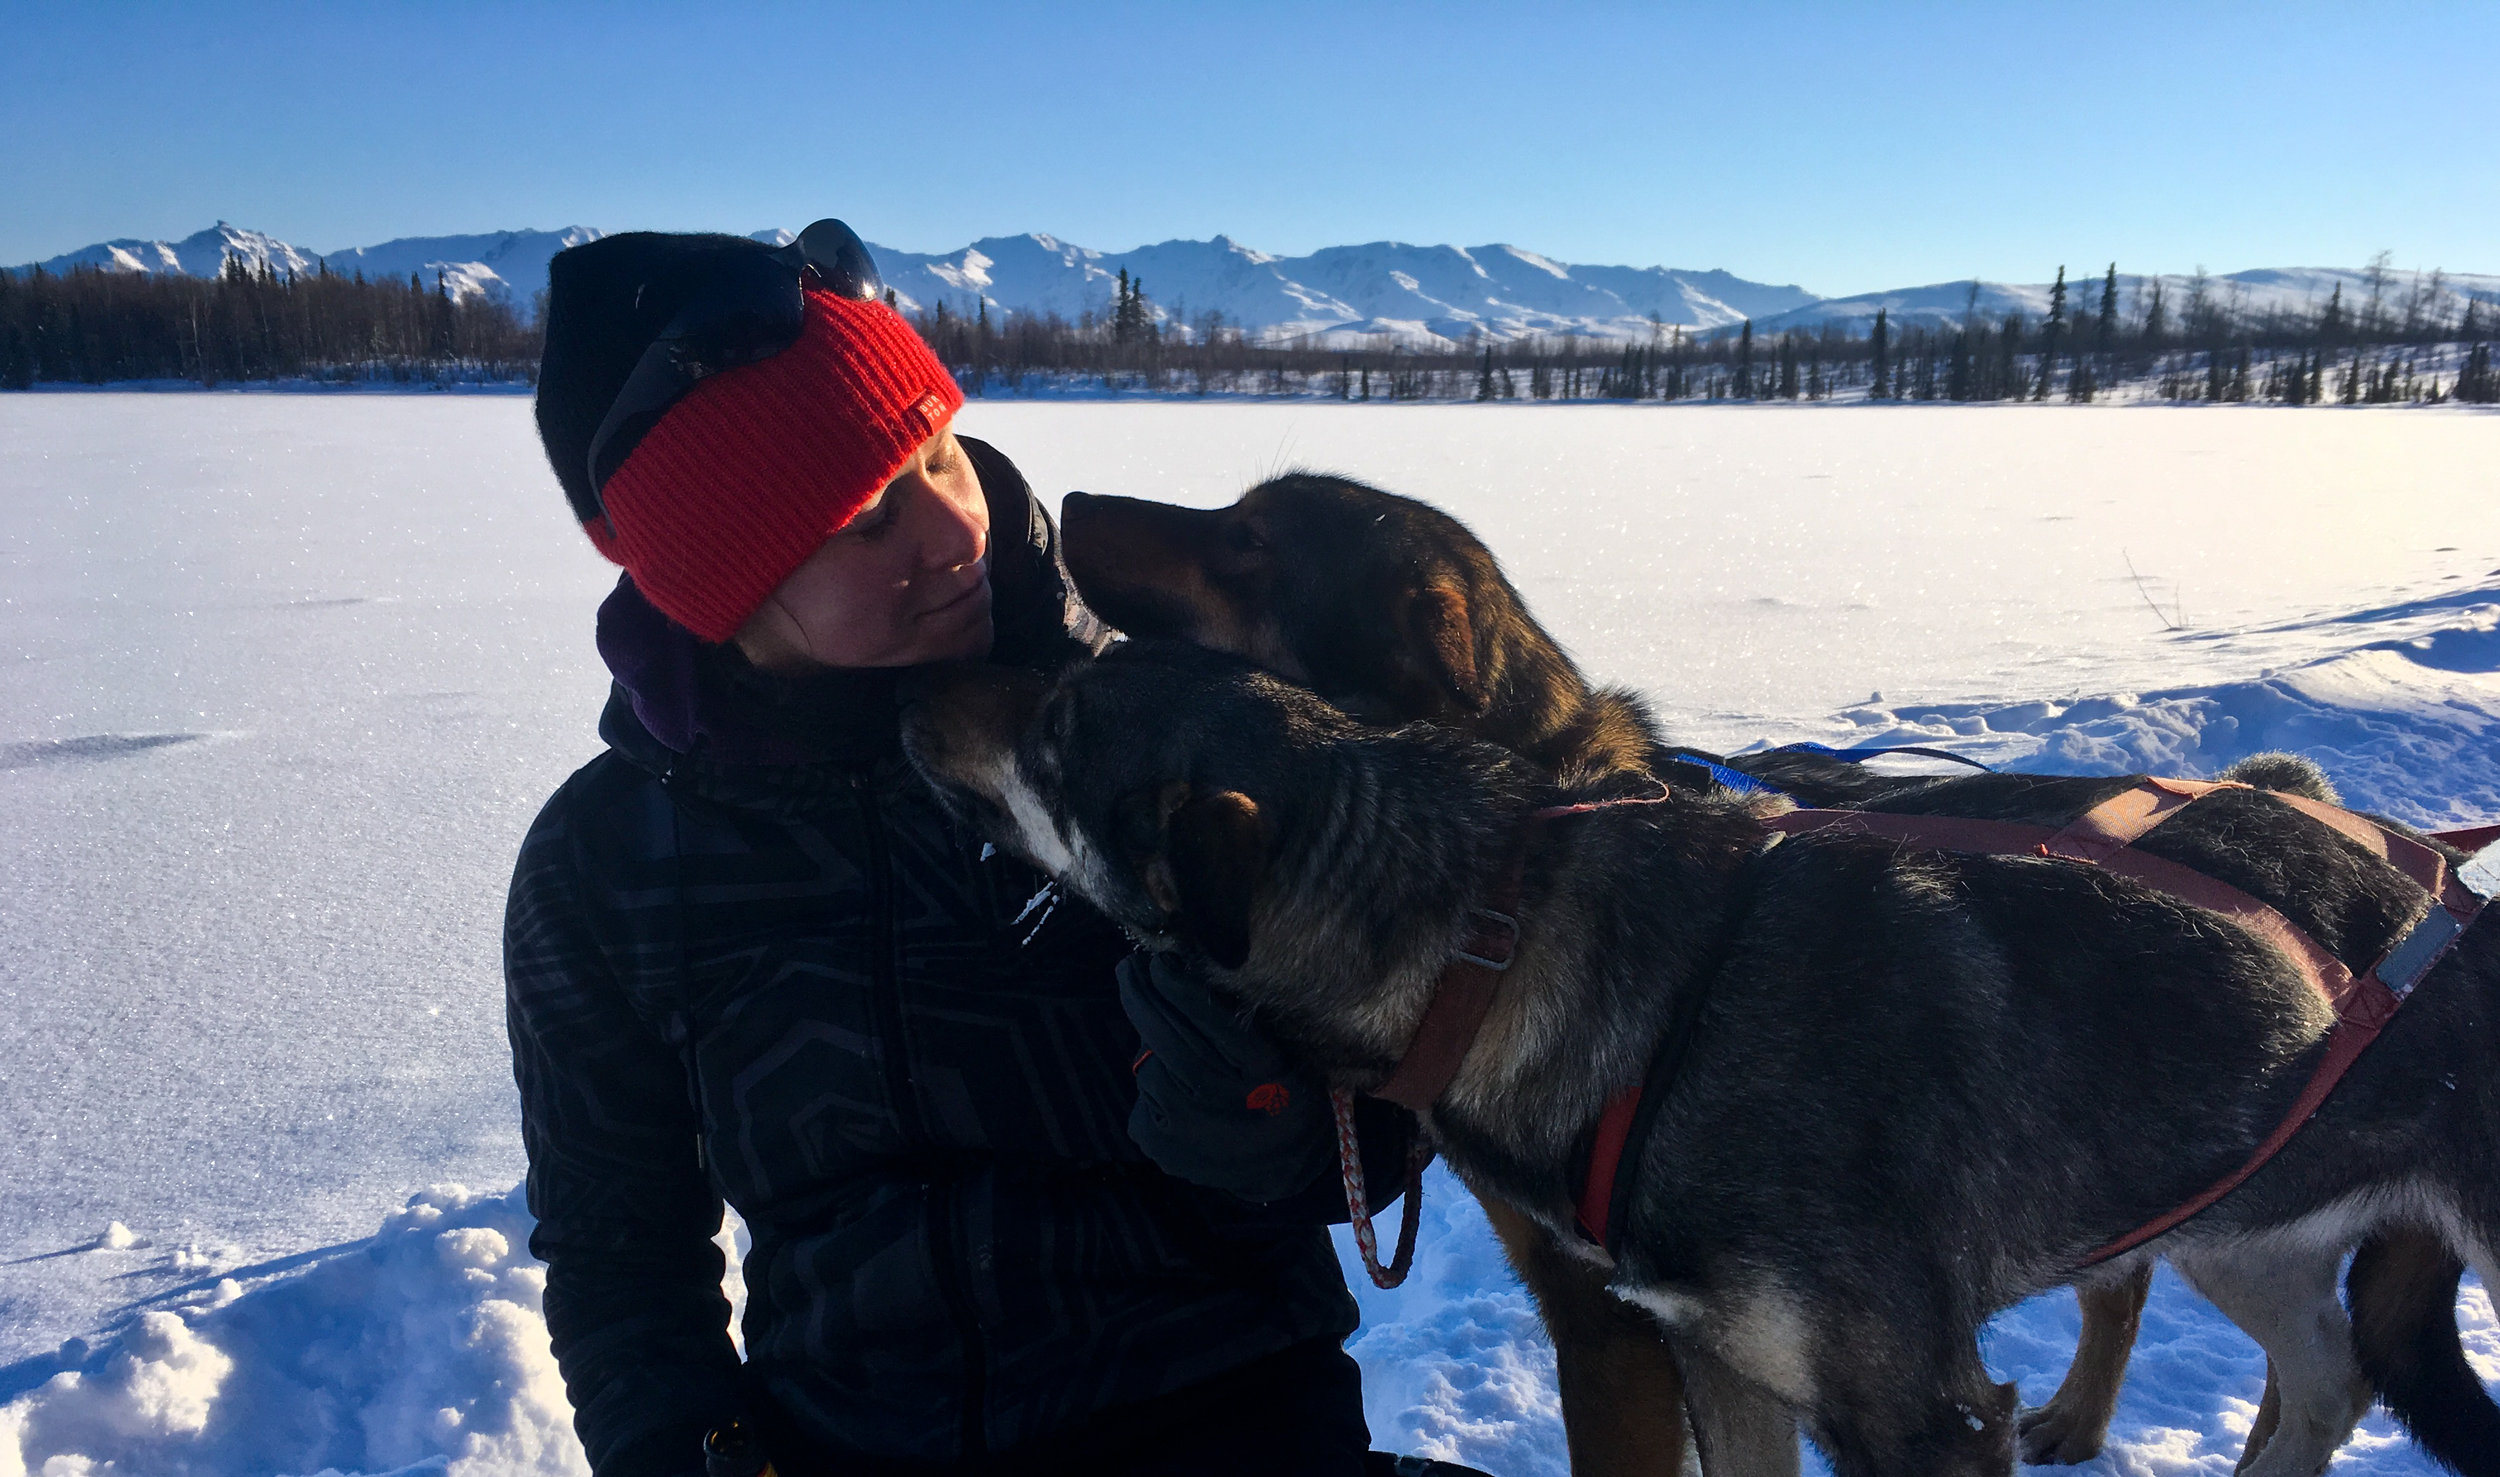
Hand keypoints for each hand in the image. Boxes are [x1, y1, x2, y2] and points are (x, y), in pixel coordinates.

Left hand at [1117, 952, 1333, 1202]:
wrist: (1286, 1162)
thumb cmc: (1285, 1090)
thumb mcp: (1281, 1049)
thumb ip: (1241, 1019)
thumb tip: (1182, 977)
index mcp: (1265, 1070)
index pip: (1211, 1022)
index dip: (1179, 989)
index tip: (1159, 960)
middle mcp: (1227, 1102)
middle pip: (1169, 1041)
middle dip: (1143, 998)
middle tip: (1128, 968)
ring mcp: (1191, 1130)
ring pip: (1149, 1068)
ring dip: (1148, 1043)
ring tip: (1157, 1029)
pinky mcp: (1164, 1148)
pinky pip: (1143, 1099)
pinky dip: (1151, 1079)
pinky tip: (1164, 1075)